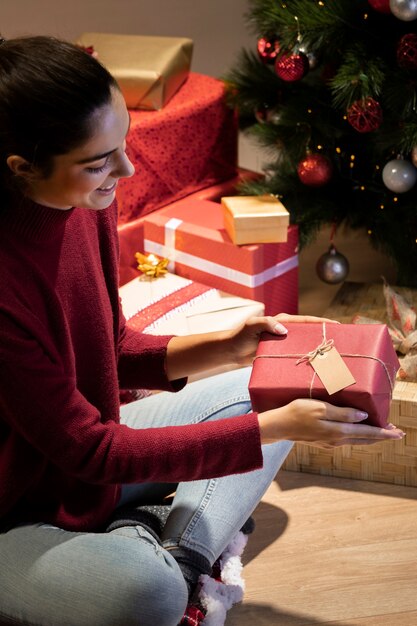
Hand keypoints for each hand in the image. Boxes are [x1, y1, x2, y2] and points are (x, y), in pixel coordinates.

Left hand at [229, 313, 338, 366]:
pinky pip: (296, 356)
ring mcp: (284, 343)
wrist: (230, 352)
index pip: (306, 321)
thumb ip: (265, 323)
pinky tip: (314, 370)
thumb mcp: (251, 326)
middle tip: (341, 345)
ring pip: (304, 346)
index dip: (322, 323)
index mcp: (282, 321)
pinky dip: (306, 361)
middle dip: (324, 337)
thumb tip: (283, 330)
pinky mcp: (280, 355)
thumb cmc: (239, 337)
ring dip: (317, 351)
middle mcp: (285, 331)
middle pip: (309, 333)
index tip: (337, 326)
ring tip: (333, 359)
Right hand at [258, 399, 404, 447]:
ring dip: (370, 436)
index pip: (368, 432)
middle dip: (381, 436)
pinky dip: (358, 436)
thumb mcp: (320, 408)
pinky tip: (358, 431)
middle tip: (396, 433)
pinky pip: (347, 440)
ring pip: (357, 440)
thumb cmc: (297, 412)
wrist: (279, 426)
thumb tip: (363, 417)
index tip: (398, 433)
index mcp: (338, 431)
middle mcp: (337, 440)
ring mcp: (330, 443)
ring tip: (381, 432)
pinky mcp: (323, 441)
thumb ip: (343, 413)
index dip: (384, 432)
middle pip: (365, 439)